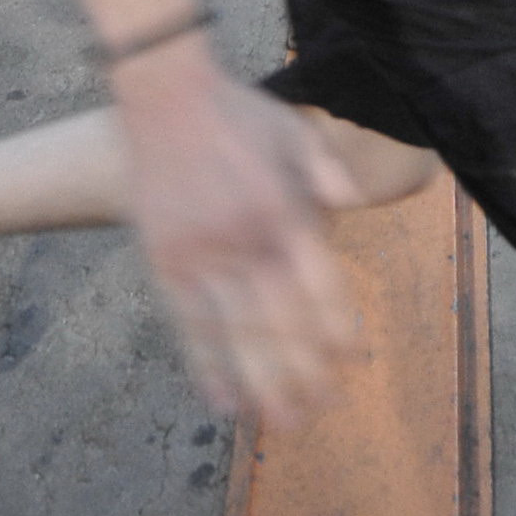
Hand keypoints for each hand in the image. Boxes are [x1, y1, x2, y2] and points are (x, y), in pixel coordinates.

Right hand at [118, 50, 369, 427]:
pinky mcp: (166, 263)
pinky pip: (189, 327)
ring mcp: (202, 256)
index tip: (352, 357)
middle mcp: (245, 241)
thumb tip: (353, 204)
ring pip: (238, 336)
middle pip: (282, 323)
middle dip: (306, 371)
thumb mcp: (293, 129)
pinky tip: (223, 401)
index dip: (336, 327)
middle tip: (324, 407)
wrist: (162, 94)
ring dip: (263, 383)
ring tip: (283, 421)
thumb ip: (325, 170)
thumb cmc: (236, 113)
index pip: (319, 287)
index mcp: (284, 211)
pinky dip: (206, 367)